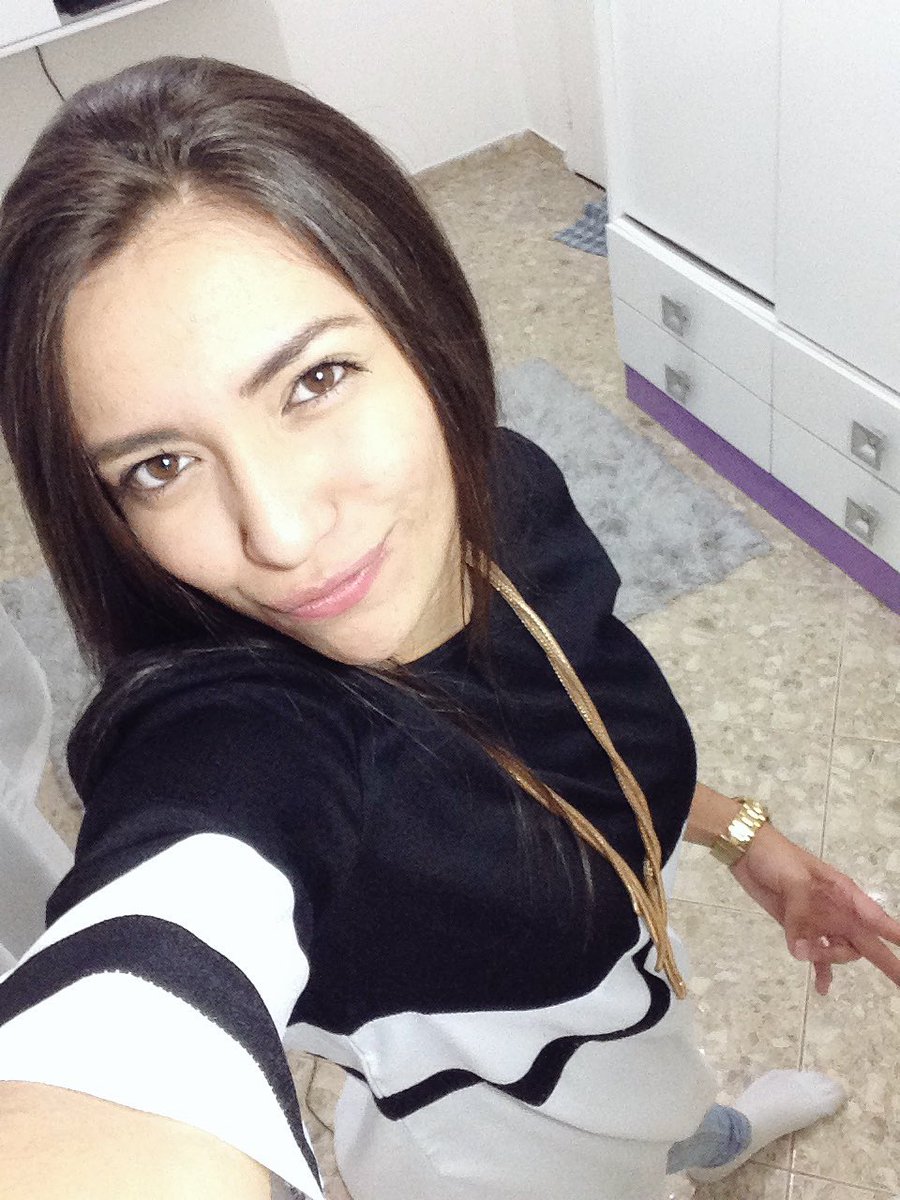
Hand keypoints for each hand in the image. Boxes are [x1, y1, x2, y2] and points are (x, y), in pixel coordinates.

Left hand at [728, 821, 899, 994]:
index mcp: (843, 894)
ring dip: (827, 959)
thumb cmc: (776, 857)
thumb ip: (800, 912)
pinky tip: (821, 989)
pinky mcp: (799, 930)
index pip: (877, 919)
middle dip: (888, 963)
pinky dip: (820, 971)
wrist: (748, 852)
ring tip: (804, 952)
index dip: (895, 935)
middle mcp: (837, 911)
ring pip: (838, 951)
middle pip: (865, 943)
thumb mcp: (794, 878)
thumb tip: (800, 950)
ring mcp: (819, 922)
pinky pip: (815, 956)